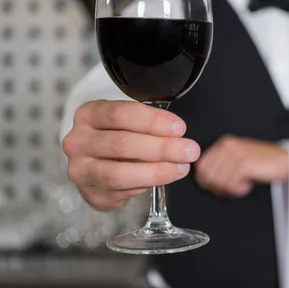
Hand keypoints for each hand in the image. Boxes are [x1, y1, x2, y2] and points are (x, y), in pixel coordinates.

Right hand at [62, 100, 200, 211]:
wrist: (99, 157)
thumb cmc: (121, 132)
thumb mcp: (131, 118)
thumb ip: (150, 122)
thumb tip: (178, 134)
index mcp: (88, 114)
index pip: (120, 114)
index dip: (153, 121)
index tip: (180, 128)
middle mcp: (78, 142)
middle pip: (121, 145)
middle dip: (162, 148)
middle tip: (189, 151)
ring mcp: (80, 170)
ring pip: (119, 174)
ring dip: (156, 172)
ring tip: (181, 168)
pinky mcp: (90, 194)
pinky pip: (121, 193)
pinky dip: (145, 186)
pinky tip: (161, 178)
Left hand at [195, 135, 288, 198]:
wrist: (286, 161)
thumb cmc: (264, 164)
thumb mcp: (238, 160)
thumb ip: (221, 166)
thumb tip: (205, 181)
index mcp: (224, 143)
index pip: (201, 167)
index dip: (207, 182)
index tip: (219, 188)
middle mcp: (228, 145)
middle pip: (206, 175)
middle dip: (217, 188)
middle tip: (232, 189)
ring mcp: (236, 153)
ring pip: (217, 181)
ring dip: (229, 190)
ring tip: (242, 186)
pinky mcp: (244, 163)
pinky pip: (230, 184)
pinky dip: (238, 190)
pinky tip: (247, 186)